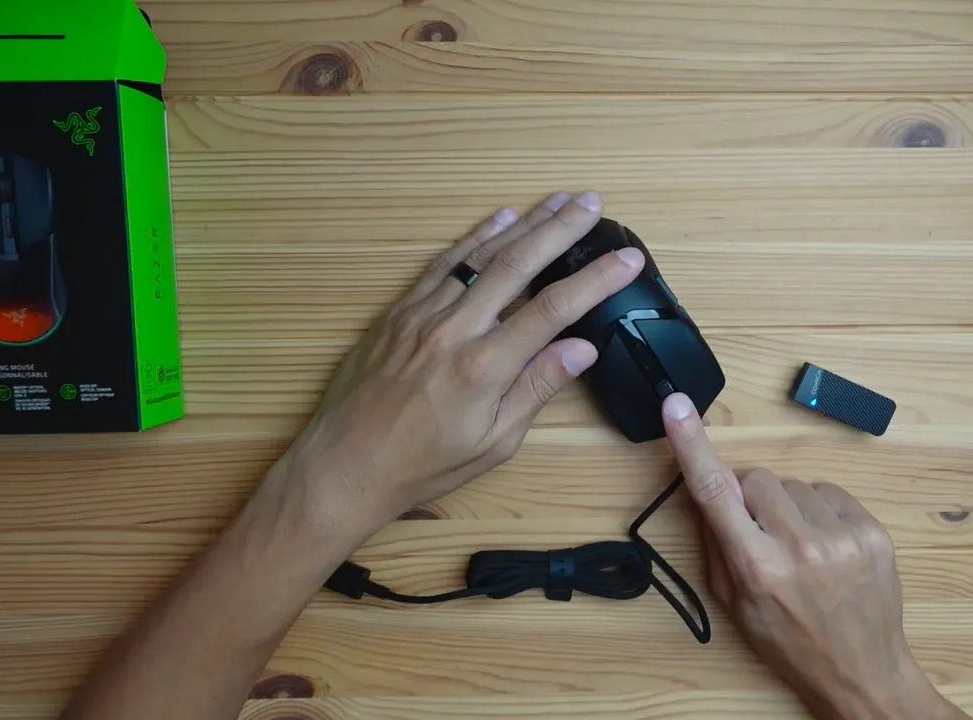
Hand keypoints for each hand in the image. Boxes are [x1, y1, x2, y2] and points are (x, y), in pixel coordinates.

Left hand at [269, 191, 644, 539]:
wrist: (345, 466)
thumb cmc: (424, 465)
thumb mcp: (493, 443)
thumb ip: (537, 388)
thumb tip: (582, 348)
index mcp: (485, 367)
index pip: (554, 309)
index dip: (596, 280)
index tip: (627, 259)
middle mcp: (455, 330)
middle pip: (518, 264)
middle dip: (561, 230)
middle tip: (593, 203)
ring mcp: (423, 314)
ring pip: (481, 255)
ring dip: (524, 224)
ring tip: (557, 200)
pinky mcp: (399, 311)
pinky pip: (443, 264)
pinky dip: (474, 239)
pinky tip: (500, 219)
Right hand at [660, 394, 967, 719]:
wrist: (862, 671)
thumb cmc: (789, 641)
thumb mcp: (736, 604)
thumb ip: (717, 543)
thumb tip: (708, 489)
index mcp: (756, 567)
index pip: (715, 491)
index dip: (691, 445)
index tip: (677, 406)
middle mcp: (799, 546)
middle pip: (756, 479)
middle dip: (751, 498)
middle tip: (761, 535)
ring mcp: (841, 536)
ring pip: (794, 485)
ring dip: (790, 507)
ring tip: (801, 549)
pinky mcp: (871, 531)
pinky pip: (830, 493)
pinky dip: (821, 512)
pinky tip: (826, 545)